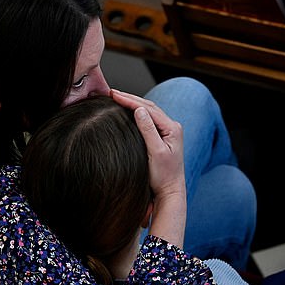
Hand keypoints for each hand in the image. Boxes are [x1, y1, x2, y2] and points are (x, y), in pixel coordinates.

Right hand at [110, 89, 185, 246]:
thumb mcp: (155, 153)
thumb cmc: (164, 176)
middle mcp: (171, 127)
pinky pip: (148, 120)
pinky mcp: (162, 138)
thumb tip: (139, 110)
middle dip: (130, 98)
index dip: (130, 100)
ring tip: (118, 98)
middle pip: (149, 107)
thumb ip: (148, 131)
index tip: (114, 95)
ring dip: (133, 104)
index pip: (148, 108)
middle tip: (112, 93)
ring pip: (148, 112)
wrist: (170, 191)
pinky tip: (128, 112)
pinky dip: (137, 113)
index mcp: (172, 128)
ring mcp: (167, 132)